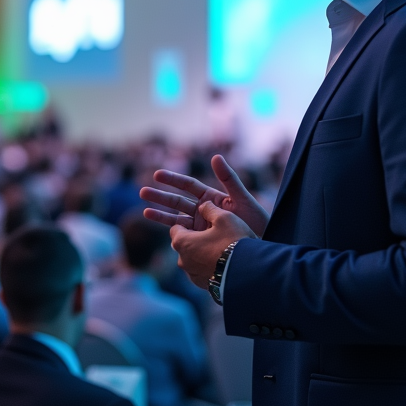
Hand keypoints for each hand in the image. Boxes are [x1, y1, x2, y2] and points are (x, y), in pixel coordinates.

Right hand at [140, 155, 269, 236]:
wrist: (262, 248)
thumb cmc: (258, 222)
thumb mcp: (243, 199)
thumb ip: (229, 179)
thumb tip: (216, 157)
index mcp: (213, 198)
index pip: (188, 186)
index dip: (173, 180)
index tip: (157, 175)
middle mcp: (204, 211)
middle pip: (177, 202)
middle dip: (160, 197)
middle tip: (142, 192)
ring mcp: (202, 228)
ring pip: (177, 220)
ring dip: (161, 216)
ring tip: (144, 212)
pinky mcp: (202, 243)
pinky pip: (184, 238)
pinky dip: (174, 236)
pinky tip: (165, 235)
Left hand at [170, 201, 254, 288]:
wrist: (249, 272)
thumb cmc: (233, 241)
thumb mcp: (224, 217)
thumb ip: (210, 208)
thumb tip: (203, 205)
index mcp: (182, 242)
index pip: (176, 228)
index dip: (188, 222)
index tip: (201, 221)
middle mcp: (182, 261)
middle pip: (184, 244)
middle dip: (195, 238)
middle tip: (213, 233)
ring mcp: (192, 275)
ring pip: (194, 259)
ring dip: (202, 253)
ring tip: (221, 248)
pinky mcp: (203, 285)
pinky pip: (203, 271)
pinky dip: (209, 266)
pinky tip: (224, 262)